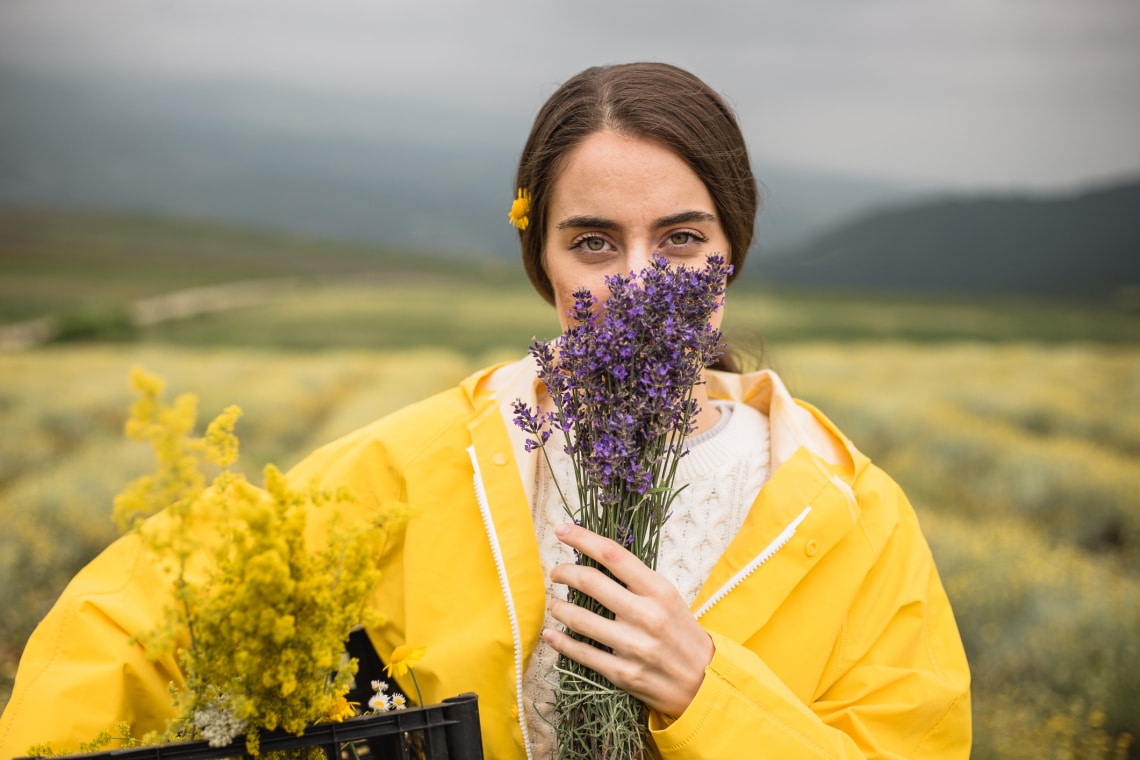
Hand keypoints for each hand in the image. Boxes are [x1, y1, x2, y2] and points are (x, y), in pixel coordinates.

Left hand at [544, 522, 714, 717]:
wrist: (704, 683)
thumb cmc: (682, 634)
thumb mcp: (669, 599)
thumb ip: (638, 581)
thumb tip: (598, 559)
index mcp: (659, 591)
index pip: (614, 554)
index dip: (583, 539)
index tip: (562, 530)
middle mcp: (646, 615)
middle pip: (591, 582)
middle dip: (564, 572)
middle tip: (555, 572)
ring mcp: (633, 645)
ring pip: (580, 618)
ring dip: (560, 608)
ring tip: (555, 605)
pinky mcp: (623, 673)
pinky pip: (582, 653)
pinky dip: (561, 642)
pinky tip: (552, 635)